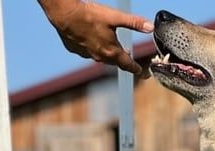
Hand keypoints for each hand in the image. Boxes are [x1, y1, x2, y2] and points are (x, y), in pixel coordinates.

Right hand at [38, 0, 153, 76]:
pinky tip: (92, 41)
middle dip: (123, 61)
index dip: (135, 68)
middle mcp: (100, 56)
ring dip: (108, 55)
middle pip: (115, 62)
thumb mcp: (115, 17)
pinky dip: (93, 48)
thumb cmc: (89, 15)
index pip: (127, 64)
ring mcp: (87, 54)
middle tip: (128, 60)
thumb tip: (150, 27)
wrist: (64, 14)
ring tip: (111, 49)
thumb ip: (134, 22)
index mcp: (111, 51)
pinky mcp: (76, 49)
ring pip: (101, 58)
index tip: (140, 72)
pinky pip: (88, 52)